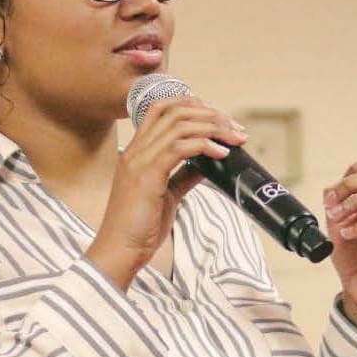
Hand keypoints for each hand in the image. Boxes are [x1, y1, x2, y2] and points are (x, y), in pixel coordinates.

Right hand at [86, 97, 247, 290]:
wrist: (120, 251)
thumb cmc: (140, 227)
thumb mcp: (167, 195)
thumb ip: (184, 174)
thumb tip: (208, 163)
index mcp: (138, 151)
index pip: (162, 109)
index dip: (193, 106)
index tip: (219, 118)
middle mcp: (137, 150)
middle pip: (175, 111)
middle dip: (211, 115)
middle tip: (236, 129)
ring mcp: (140, 160)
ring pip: (180, 125)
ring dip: (214, 127)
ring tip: (235, 139)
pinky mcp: (147, 175)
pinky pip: (179, 147)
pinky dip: (205, 145)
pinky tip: (221, 154)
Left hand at [322, 153, 356, 331]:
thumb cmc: (353, 256)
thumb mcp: (337, 222)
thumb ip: (335, 202)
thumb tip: (331, 188)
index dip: (354, 171)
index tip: (332, 193)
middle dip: (350, 185)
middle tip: (331, 203)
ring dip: (355, 203)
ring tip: (338, 218)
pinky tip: (347, 234)